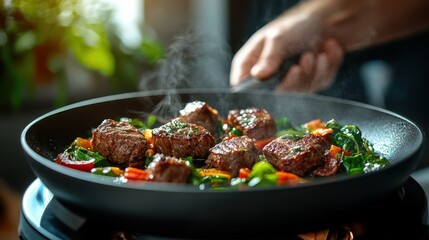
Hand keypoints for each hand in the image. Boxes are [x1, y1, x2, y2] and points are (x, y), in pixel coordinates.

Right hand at [229, 2, 343, 92]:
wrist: (327, 20)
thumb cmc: (295, 25)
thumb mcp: (278, 37)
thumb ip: (269, 57)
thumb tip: (258, 75)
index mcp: (251, 64)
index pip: (242, 86)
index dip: (253, 91)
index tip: (272, 81)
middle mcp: (268, 77)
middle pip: (275, 95)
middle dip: (292, 80)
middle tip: (300, 64)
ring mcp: (290, 83)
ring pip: (300, 92)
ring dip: (312, 70)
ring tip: (313, 53)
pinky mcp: (311, 84)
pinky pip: (319, 83)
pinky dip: (326, 65)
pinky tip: (325, 50)